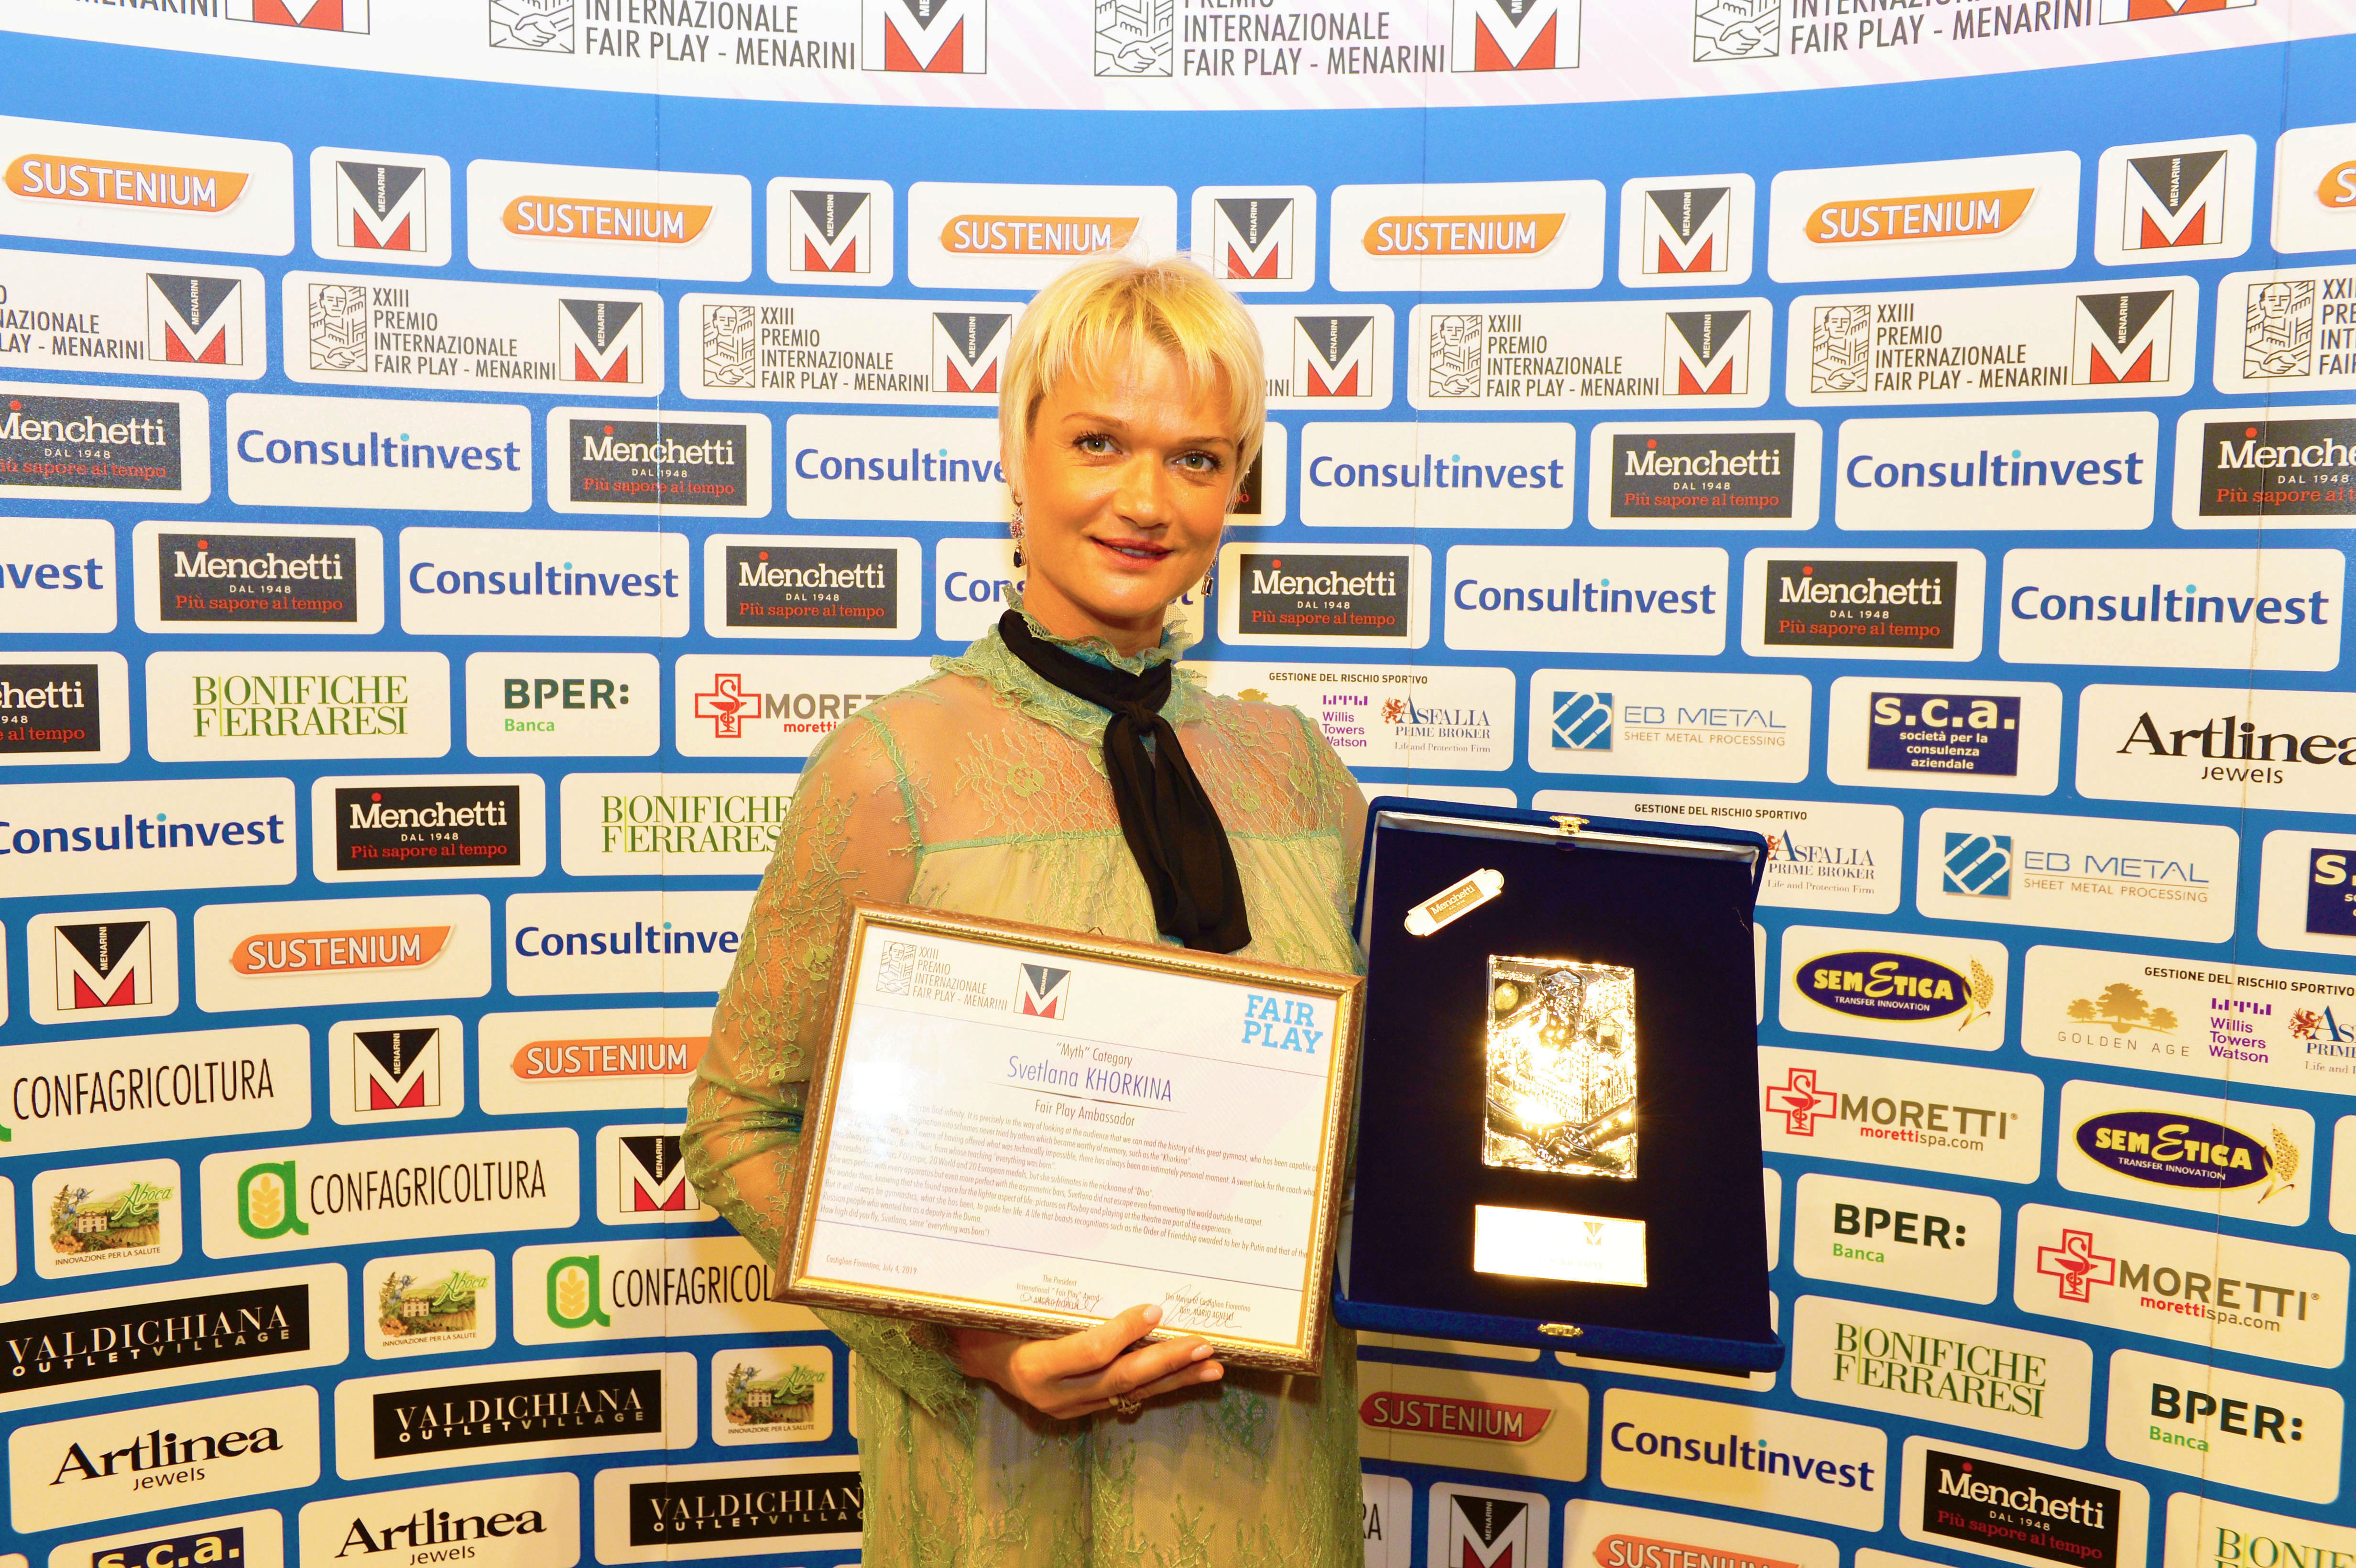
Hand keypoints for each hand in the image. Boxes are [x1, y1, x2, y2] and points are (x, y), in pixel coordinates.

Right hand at [948, 1303, 1223, 1418]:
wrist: (980, 1357)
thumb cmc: (994, 1318)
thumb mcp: (1013, 1303)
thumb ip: (1051, 1293)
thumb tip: (1095, 1253)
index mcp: (1034, 1364)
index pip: (1089, 1353)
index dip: (1124, 1332)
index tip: (1155, 1309)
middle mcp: (1055, 1393)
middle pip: (1119, 1378)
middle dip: (1164, 1361)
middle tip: (1201, 1343)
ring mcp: (1072, 1406)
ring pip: (1131, 1393)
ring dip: (1175, 1378)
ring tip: (1212, 1366)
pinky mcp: (1086, 1408)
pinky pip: (1130, 1396)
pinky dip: (1162, 1384)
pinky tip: (1192, 1375)